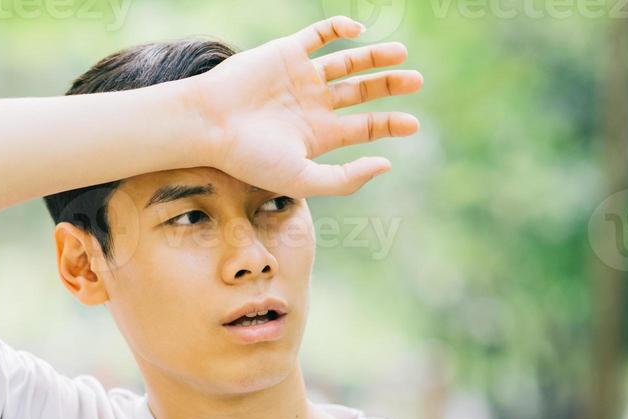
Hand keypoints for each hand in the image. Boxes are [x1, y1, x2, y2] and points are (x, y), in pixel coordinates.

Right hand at [185, 15, 421, 197]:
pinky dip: (340, 29)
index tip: (413, 125)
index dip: (390, 124)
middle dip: (389, 85)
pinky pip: (319, 35)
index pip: (364, 126)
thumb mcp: (303, 179)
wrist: (211, 124)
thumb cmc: (251, 157)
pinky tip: (359, 32)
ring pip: (346, 62)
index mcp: (318, 135)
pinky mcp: (287, 52)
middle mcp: (313, 105)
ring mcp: (301, 77)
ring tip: (400, 55)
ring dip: (373, 56)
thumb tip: (386, 165)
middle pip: (361, 91)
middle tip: (416, 80)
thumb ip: (345, 180)